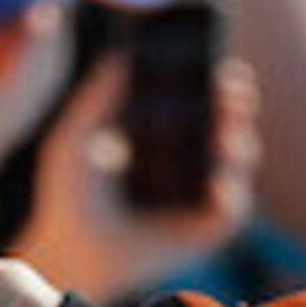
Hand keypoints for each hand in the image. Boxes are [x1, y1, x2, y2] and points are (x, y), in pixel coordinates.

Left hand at [14, 52, 259, 303]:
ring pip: (237, 166)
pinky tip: (217, 181)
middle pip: (227, 129)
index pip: (201, 106)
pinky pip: (229, 210)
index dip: (218, 88)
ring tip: (225, 136)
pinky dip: (230, 193)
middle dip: (237, 109)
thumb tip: (119, 56)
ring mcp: (199, 200)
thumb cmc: (66, 196)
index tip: (224, 70)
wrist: (65, 250)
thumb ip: (96, 96)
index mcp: (162, 140)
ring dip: (240, 146)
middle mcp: (187, 167)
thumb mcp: (75, 137)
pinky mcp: (203, 232)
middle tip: (235, 94)